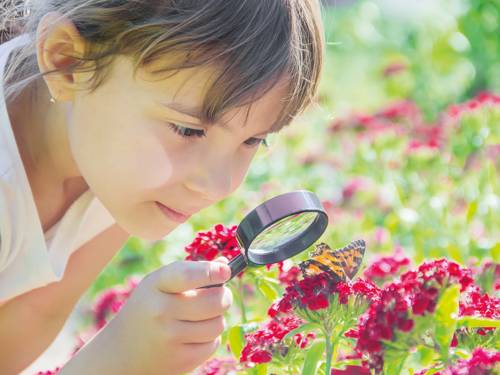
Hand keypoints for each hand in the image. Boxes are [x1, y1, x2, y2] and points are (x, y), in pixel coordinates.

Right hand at [69, 259, 232, 374]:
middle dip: (224, 297)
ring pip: (218, 324)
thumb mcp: (160, 284)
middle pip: (215, 302)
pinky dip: (209, 338)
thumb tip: (224, 265)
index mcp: (156, 285)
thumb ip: (191, 272)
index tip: (225, 271)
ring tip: (202, 317)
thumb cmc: (149, 308)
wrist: (122, 351)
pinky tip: (193, 335)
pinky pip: (213, 344)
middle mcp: (161, 311)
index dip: (210, 272)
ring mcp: (170, 338)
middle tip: (220, 296)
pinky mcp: (180, 360)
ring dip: (216, 319)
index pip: (187, 276)